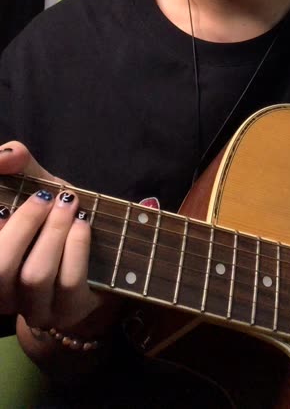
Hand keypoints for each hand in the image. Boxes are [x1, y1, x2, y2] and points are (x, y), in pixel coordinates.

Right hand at [0, 142, 119, 337]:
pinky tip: (82, 224)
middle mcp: (2, 292)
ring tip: (70, 204)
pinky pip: (68, 282)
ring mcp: (34, 308)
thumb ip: (18, 164)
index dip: (0, 224)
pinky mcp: (69, 312)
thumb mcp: (35, 186)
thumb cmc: (55, 218)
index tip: (7, 202)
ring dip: (54, 232)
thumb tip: (3, 156)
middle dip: (24, 225)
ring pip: (34, 276)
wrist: (100, 258)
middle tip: (48, 197)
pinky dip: (76, 246)